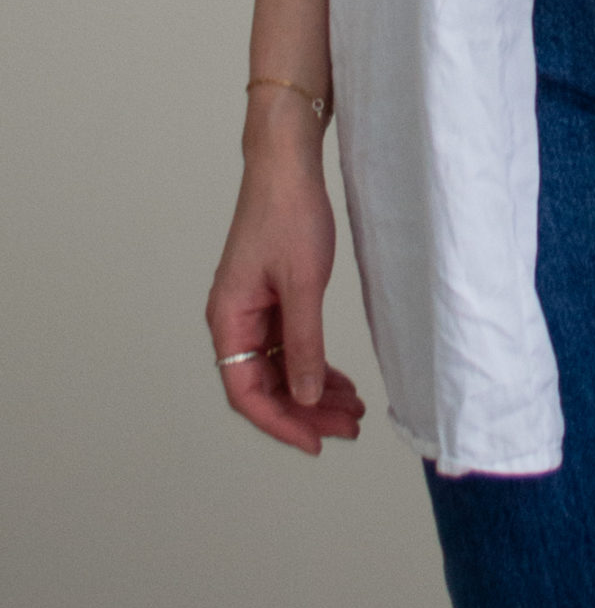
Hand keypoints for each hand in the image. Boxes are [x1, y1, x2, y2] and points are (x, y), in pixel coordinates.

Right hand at [206, 123, 364, 452]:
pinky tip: (340, 380)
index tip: (317, 443)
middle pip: (265, 386)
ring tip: (353, 410)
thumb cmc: (289, 214)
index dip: (281, 423)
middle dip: (306, 411)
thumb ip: (303, 343)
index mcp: (228, 320)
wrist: (288, 164)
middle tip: (349, 428)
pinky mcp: (272, 298)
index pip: (247, 393)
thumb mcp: (302, 284)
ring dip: (313, 391)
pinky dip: (314, 364)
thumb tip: (304, 398)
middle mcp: (234, 321)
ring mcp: (253, 310)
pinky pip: (289, 346)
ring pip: (280, 368)